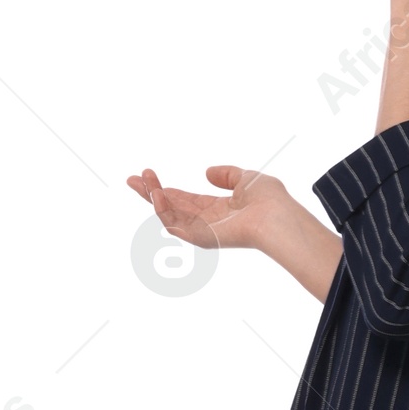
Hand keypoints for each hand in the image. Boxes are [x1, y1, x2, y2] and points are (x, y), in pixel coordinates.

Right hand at [125, 161, 288, 254]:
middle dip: (151, 192)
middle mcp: (208, 222)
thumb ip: (227, 174)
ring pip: (169, 215)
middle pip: (172, 207)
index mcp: (218, 209)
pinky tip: (155, 194)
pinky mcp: (199, 238)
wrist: (276, 216)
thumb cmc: (269, 200)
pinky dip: (162, 210)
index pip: (186, 199)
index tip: (149, 176)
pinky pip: (174, 225)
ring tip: (142, 179)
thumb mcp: (247, 178)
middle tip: (132, 178)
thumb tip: (207, 172)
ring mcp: (203, 231)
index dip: (167, 189)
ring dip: (153, 196)